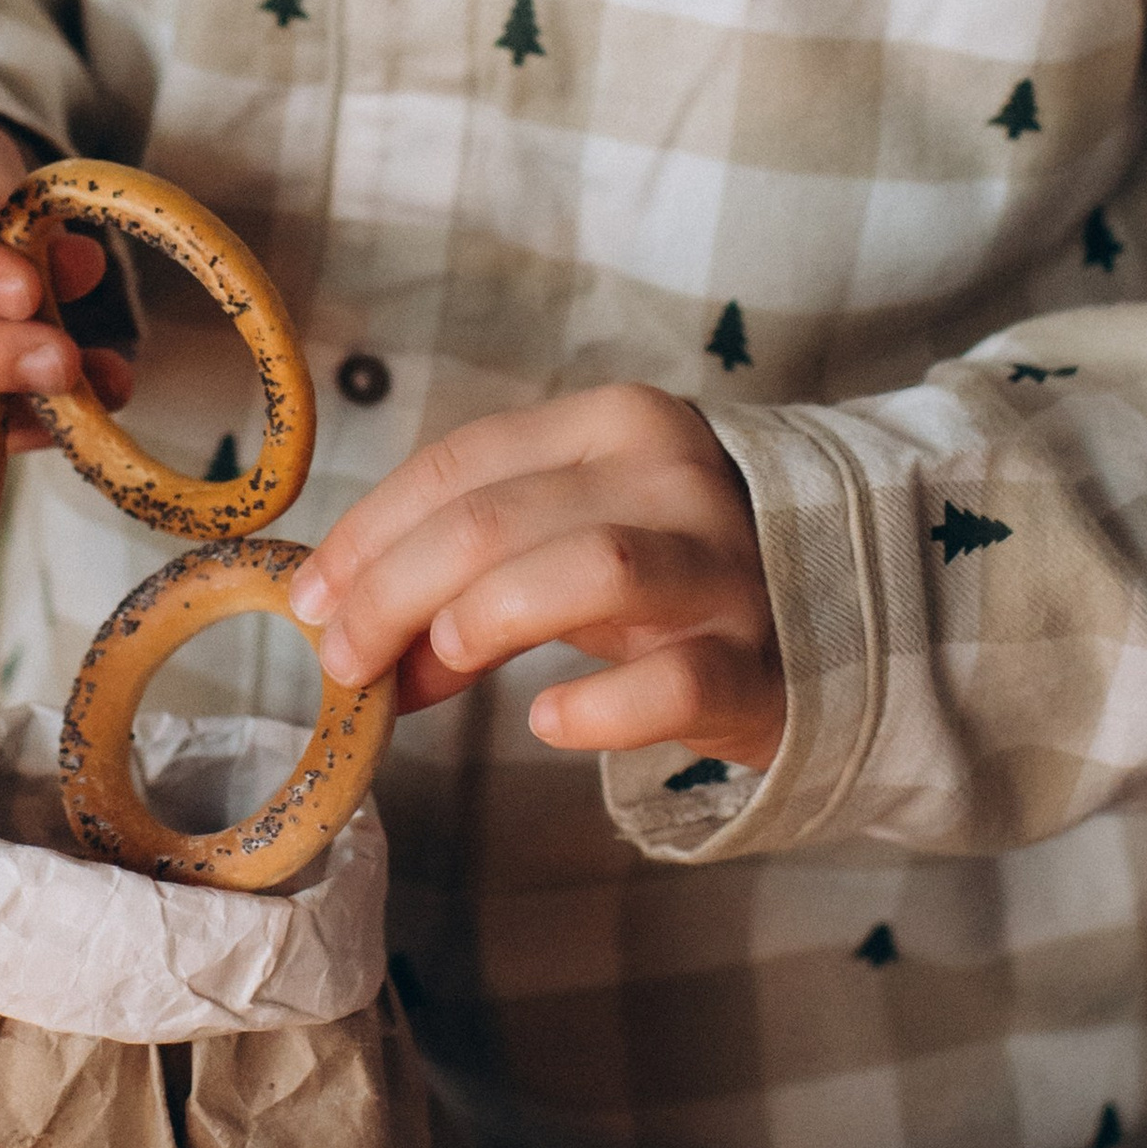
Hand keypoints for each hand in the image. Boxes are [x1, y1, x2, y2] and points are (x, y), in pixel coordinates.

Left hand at [285, 384, 783, 765]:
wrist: (837, 620)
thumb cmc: (669, 574)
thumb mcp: (568, 540)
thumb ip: (465, 569)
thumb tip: (349, 629)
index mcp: (617, 425)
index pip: (461, 462)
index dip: (369, 534)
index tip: (309, 600)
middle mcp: (676, 479)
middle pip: (498, 520)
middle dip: (394, 591)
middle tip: (344, 661)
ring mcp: (728, 570)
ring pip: (590, 569)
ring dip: (484, 619)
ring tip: (433, 670)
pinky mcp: (762, 665)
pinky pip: (672, 684)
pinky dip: (596, 707)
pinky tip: (547, 722)